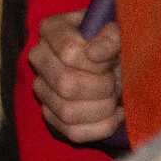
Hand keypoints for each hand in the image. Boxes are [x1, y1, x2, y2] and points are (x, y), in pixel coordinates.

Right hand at [28, 9, 123, 142]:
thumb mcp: (121, 30)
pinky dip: (102, 126)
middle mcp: (39, 57)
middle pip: (65, 84)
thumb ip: (111, 35)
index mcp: (51, 29)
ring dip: (102, 107)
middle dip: (101, 87)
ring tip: (114, 96)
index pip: (69, 52)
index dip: (97, 62)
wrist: (118, 62)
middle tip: (114, 80)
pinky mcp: (51, 115)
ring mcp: (41, 88)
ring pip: (67, 111)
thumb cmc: (117, 43)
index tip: (110, 60)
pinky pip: (73, 132)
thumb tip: (94, 53)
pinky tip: (113, 113)